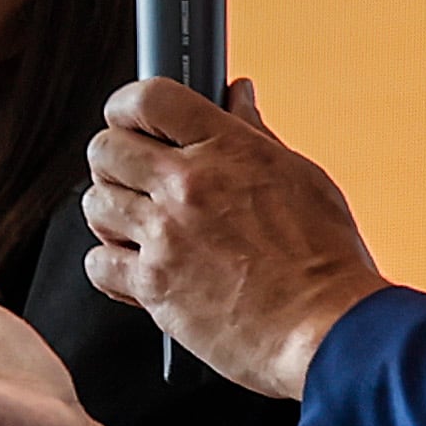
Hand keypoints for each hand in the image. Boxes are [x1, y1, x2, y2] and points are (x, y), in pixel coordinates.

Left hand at [83, 79, 386, 397]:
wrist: (330, 330)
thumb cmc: (326, 261)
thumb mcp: (302, 178)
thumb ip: (254, 133)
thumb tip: (236, 95)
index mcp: (228, 150)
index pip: (149, 98)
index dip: (128, 105)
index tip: (129, 118)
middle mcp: (189, 186)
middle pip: (106, 148)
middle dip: (115, 160)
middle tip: (135, 177)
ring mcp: (166, 235)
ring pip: (96, 203)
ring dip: (113, 214)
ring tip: (143, 227)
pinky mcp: (153, 284)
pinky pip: (98, 262)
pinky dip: (112, 266)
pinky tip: (141, 268)